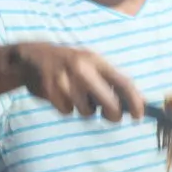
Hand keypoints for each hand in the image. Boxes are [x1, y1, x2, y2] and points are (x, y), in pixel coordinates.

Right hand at [11, 43, 145, 121]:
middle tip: (111, 116)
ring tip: (78, 97)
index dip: (134, 101)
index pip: (123, 82)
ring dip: (85, 110)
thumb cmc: (70, 64)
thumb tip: (138, 101)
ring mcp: (66, 79)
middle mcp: (82, 68)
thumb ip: (112, 81)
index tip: (139, 116)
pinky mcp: (50, 90)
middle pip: (109, 102)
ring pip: (87, 111)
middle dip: (113, 114)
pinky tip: (62, 96)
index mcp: (96, 60)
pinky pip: (67, 111)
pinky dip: (67, 108)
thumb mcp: (92, 64)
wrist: (33, 56)